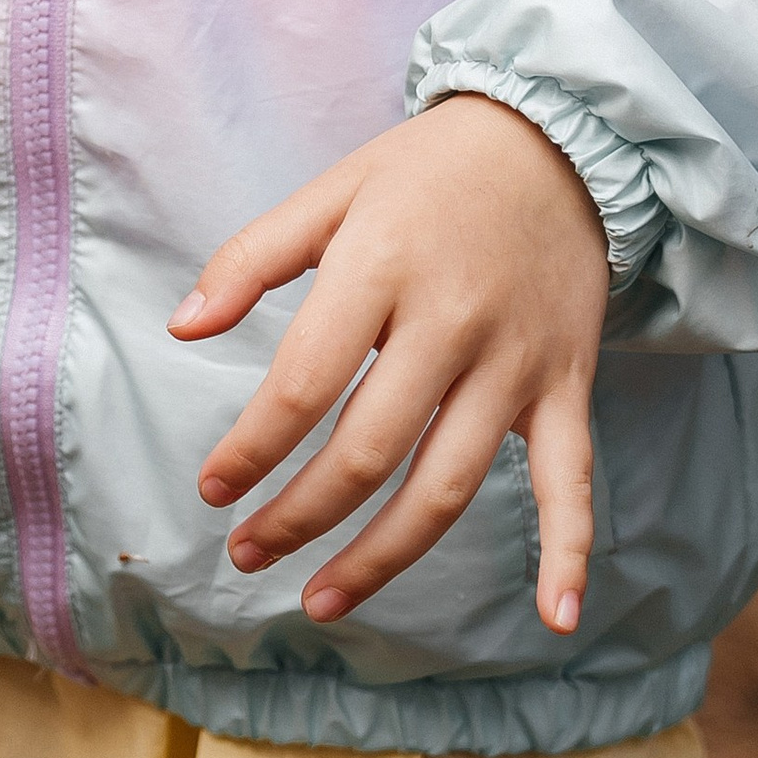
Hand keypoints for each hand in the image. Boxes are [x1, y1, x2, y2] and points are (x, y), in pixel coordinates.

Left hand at [172, 95, 607, 633]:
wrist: (558, 141)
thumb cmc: (427, 170)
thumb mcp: (332, 189)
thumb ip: (251, 257)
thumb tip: (183, 326)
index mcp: (383, 266)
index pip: (305, 382)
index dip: (252, 447)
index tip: (213, 487)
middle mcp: (452, 322)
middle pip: (368, 450)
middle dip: (298, 515)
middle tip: (245, 553)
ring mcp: (515, 362)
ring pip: (448, 484)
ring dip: (383, 557)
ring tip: (321, 598)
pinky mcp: (566, 384)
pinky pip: (574, 478)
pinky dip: (570, 551)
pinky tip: (557, 617)